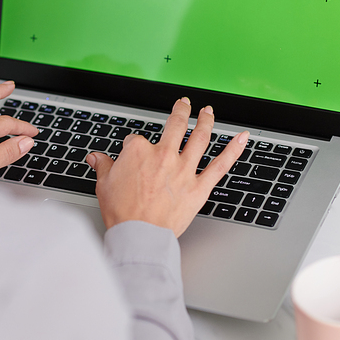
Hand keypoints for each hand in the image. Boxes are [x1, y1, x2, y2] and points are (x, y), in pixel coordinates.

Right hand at [87, 97, 248, 237]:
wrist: (139, 235)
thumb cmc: (122, 213)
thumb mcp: (104, 185)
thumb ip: (103, 166)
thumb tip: (96, 157)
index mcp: (138, 152)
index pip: (137, 140)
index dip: (134, 147)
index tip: (133, 154)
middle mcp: (164, 155)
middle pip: (175, 126)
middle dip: (181, 112)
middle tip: (185, 104)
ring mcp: (184, 170)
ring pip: (200, 138)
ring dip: (206, 121)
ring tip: (208, 112)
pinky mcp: (199, 187)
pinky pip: (221, 164)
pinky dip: (235, 149)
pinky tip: (243, 137)